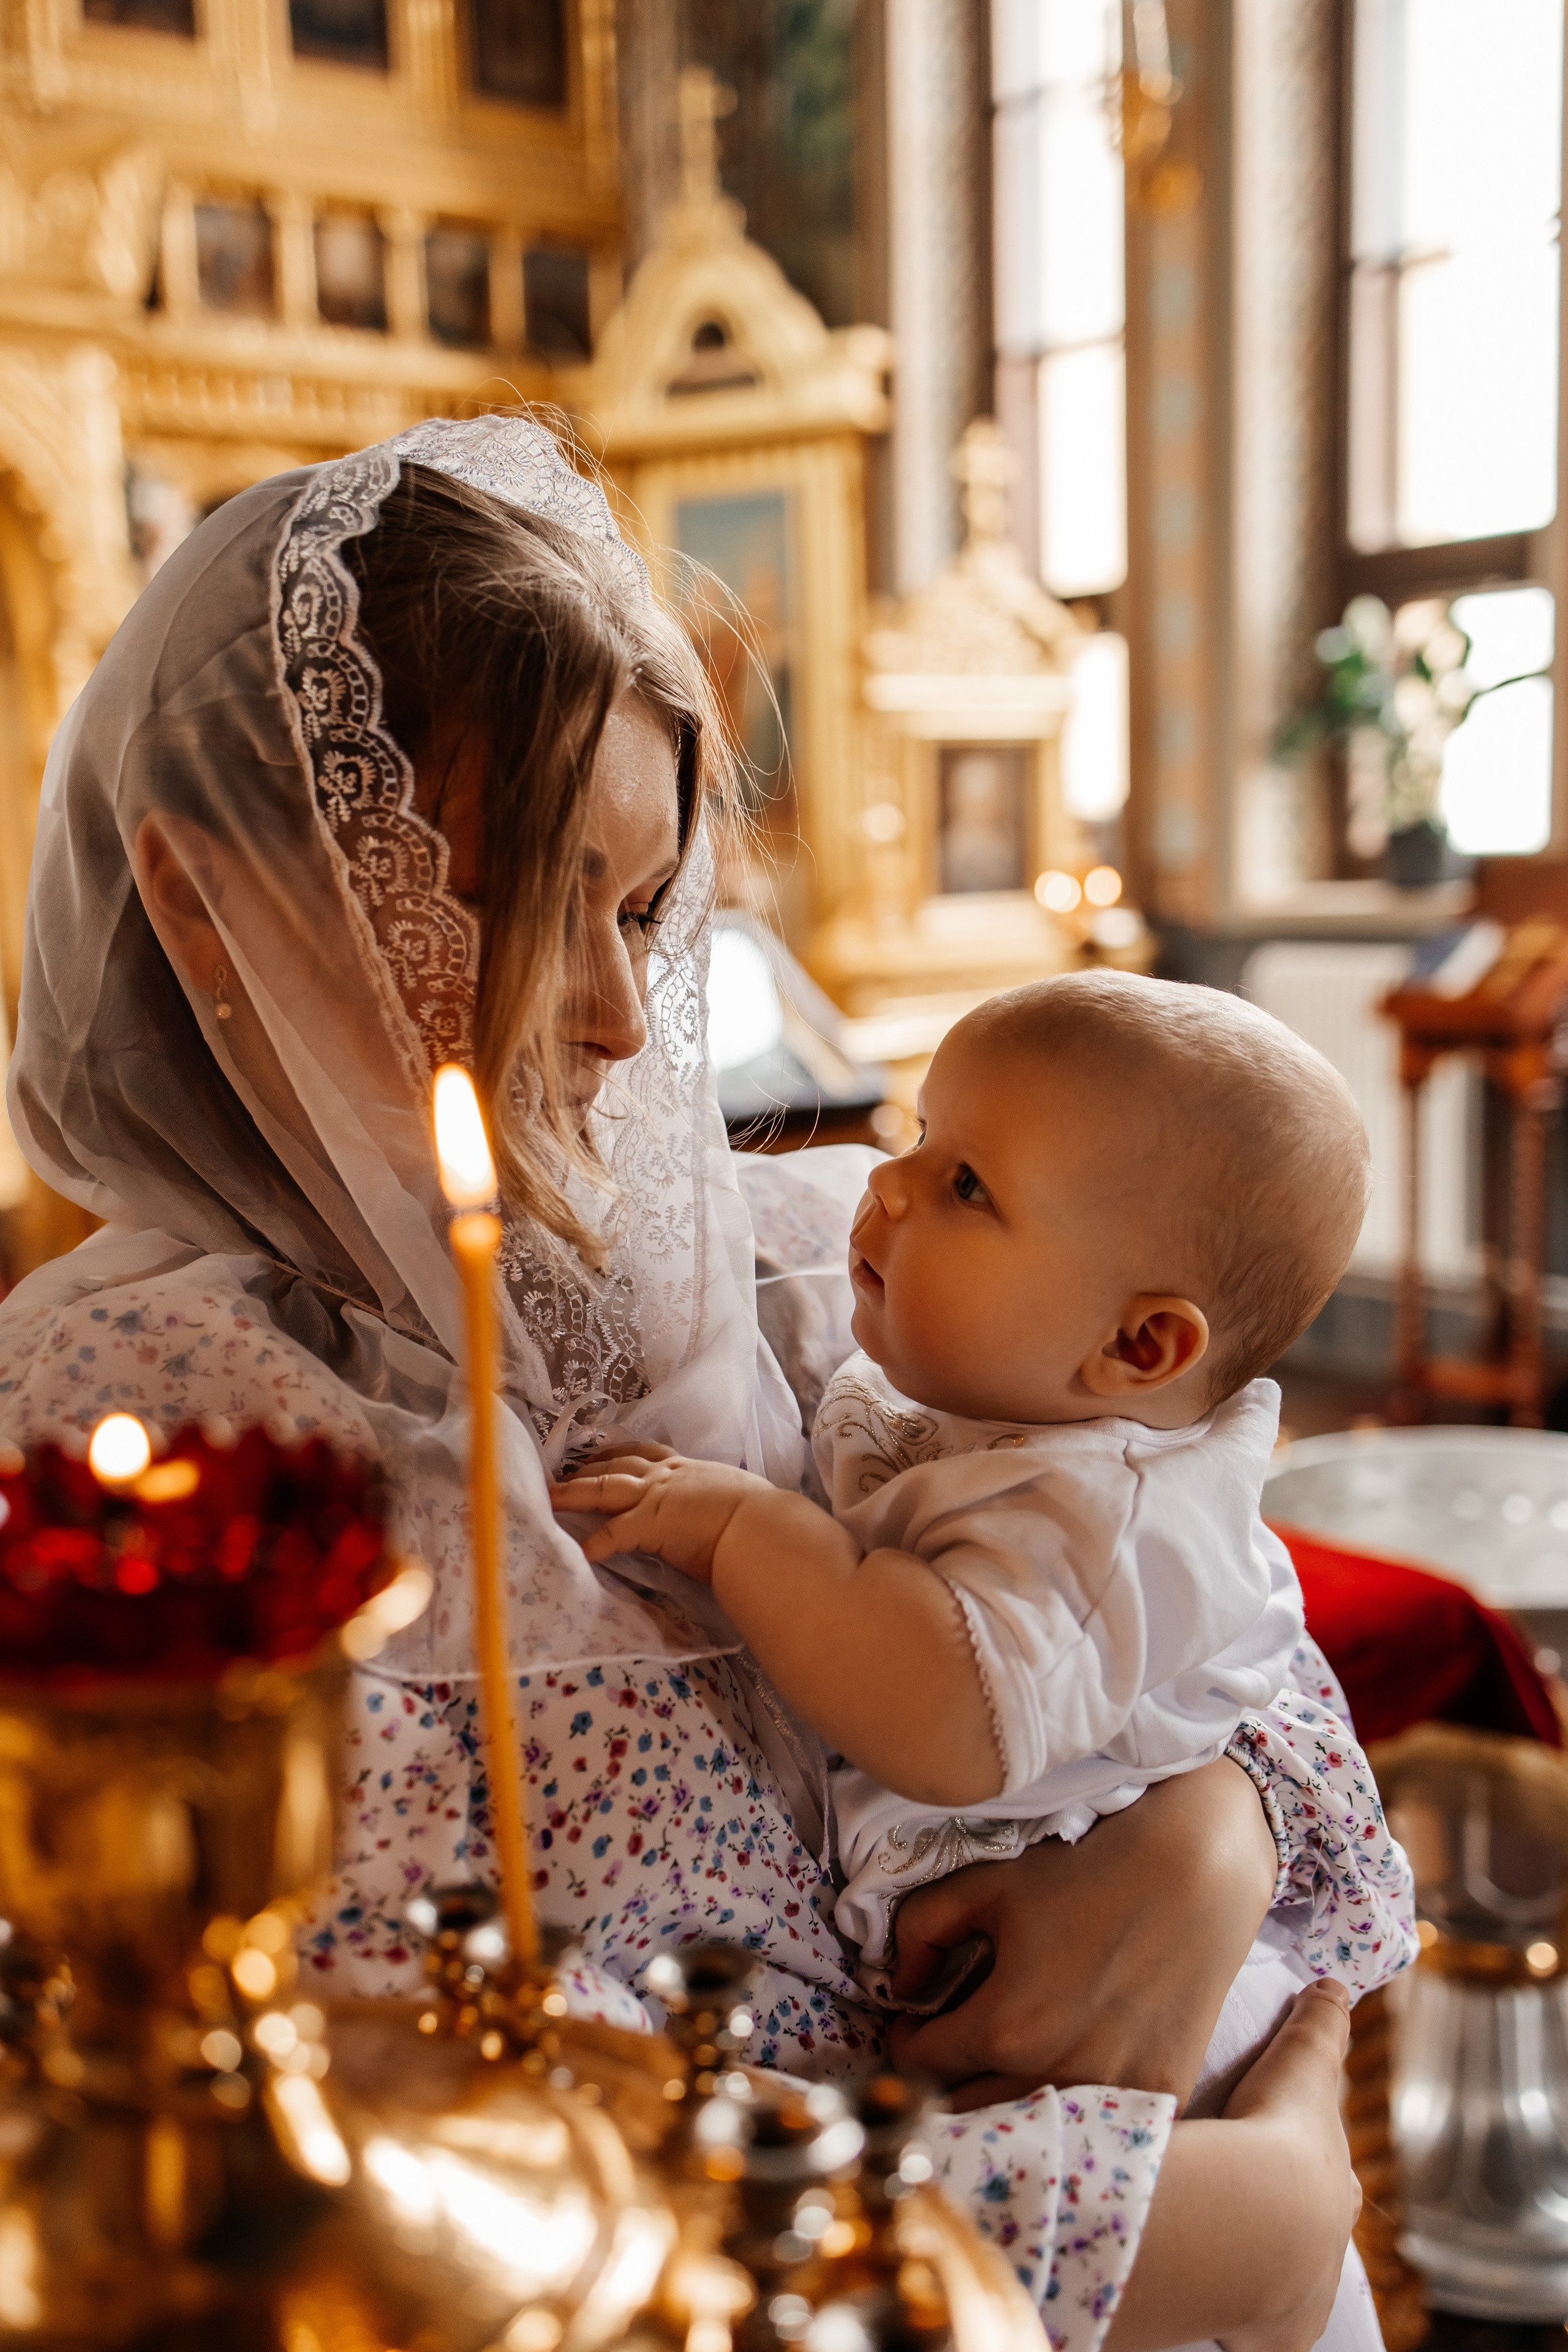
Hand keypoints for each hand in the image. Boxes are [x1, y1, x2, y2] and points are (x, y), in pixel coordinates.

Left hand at [549, 1447, 765, 1582]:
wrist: (761, 1526)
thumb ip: (716, 1500)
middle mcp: (665, 1476)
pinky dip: (594, 1544)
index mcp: (686, 1469)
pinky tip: (580, 1554)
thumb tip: (721, 1513)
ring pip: (603, 1488)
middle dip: (585, 1469)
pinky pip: (612, 1534)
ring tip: (549, 1499)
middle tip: (559, 1475)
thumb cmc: (759, 1515)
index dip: (618, 1453)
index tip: (599, 1455)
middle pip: (614, 1465)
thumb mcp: (734, 1496)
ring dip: (573, 1493)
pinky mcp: (649, 1524)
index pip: (644, 1454)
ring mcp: (655, 1497)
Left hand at [888, 1755, 1277, 2108]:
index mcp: (1005, 2028)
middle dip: (946, 2078)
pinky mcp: (1160, 2099)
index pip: (921, 2065)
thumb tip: (902, 1982)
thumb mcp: (984, 1885)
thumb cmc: (1085, 1874)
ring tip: (1003, 2058)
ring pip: (1030, 2129)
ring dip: (1002, 2101)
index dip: (907, 2038)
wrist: (1193, 1877)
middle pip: (968, 2111)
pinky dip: (1071, 2108)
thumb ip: (920, 1930)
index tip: (916, 2021)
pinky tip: (1067, 2064)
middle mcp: (1056, 2076)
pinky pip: (1095, 2126)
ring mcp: (1113, 2097)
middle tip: (952, 2044)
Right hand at [1104, 1981, 1358, 2351]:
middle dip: (1293, 2212)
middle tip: (1256, 2202)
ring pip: (1291, 2274)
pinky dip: (1249, 2321)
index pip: (1328, 2162)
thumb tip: (1336, 1984)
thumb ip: (1319, 2024)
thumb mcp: (1304, 2063)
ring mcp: (1306, 2289)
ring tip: (1230, 2255)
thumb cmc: (1280, 2132)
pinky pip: (1263, 2329)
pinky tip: (1225, 2315)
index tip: (1286, 2149)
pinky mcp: (1279, 2333)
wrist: (1263, 2217)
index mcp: (1334, 2177)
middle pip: (1315, 2222)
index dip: (1309, 2152)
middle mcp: (1328, 2237)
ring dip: (1268, 2265)